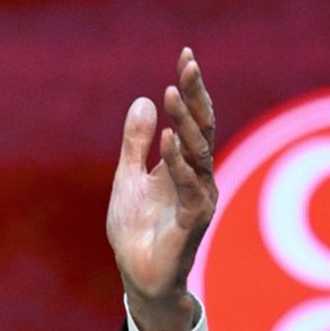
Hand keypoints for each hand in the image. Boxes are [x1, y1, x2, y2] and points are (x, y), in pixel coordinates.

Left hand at [106, 47, 216, 330]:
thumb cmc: (137, 229)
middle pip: (202, 128)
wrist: (138, 275)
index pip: (193, 118)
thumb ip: (135, 144)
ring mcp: (199, 197)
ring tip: (172, 93)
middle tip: (187, 64)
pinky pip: (188, 186)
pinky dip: (177, 162)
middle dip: (195, 95)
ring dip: (185, 122)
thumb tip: (142, 100)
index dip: (191, 88)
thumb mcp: (127, 178)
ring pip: (197, 152)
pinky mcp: (193, 219)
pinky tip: (167, 139)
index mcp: (185, 164)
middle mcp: (199, 176)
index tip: (186, 55)